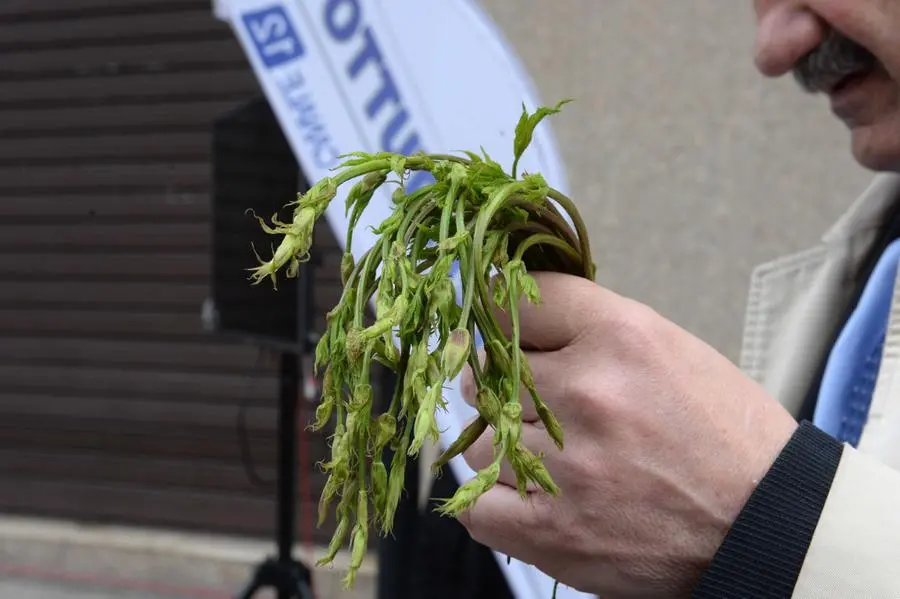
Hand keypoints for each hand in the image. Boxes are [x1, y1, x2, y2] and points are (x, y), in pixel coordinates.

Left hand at [457, 272, 797, 597]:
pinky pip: (475, 502)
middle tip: (535, 402)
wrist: (766, 524)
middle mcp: (587, 391)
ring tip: (544, 453)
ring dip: (501, 442)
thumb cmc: (721, 433)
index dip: (508, 316)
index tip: (506, 329)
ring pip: (479, 436)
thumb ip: (588, 328)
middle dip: (504, 384)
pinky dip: (491, 497)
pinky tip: (523, 491)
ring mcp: (565, 464)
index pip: (518, 301)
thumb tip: (515, 322)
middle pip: (490, 370)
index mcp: (620, 336)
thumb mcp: (668, 349)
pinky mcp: (551, 530)